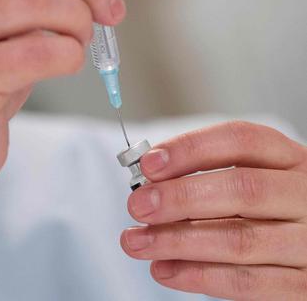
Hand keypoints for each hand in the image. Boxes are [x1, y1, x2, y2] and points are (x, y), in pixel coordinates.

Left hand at [120, 121, 306, 300]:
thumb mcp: (249, 181)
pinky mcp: (304, 286)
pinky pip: (247, 282)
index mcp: (290, 160)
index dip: (191, 148)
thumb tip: (148, 183)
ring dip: (178, 241)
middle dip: (181, 197)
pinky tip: (165, 269)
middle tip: (138, 205)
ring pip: (240, 239)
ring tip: (137, 241)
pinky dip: (199, 276)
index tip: (149, 164)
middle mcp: (306, 196)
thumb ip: (206, 177)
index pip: (242, 140)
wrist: (306, 253)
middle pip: (242, 189)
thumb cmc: (266, 213)